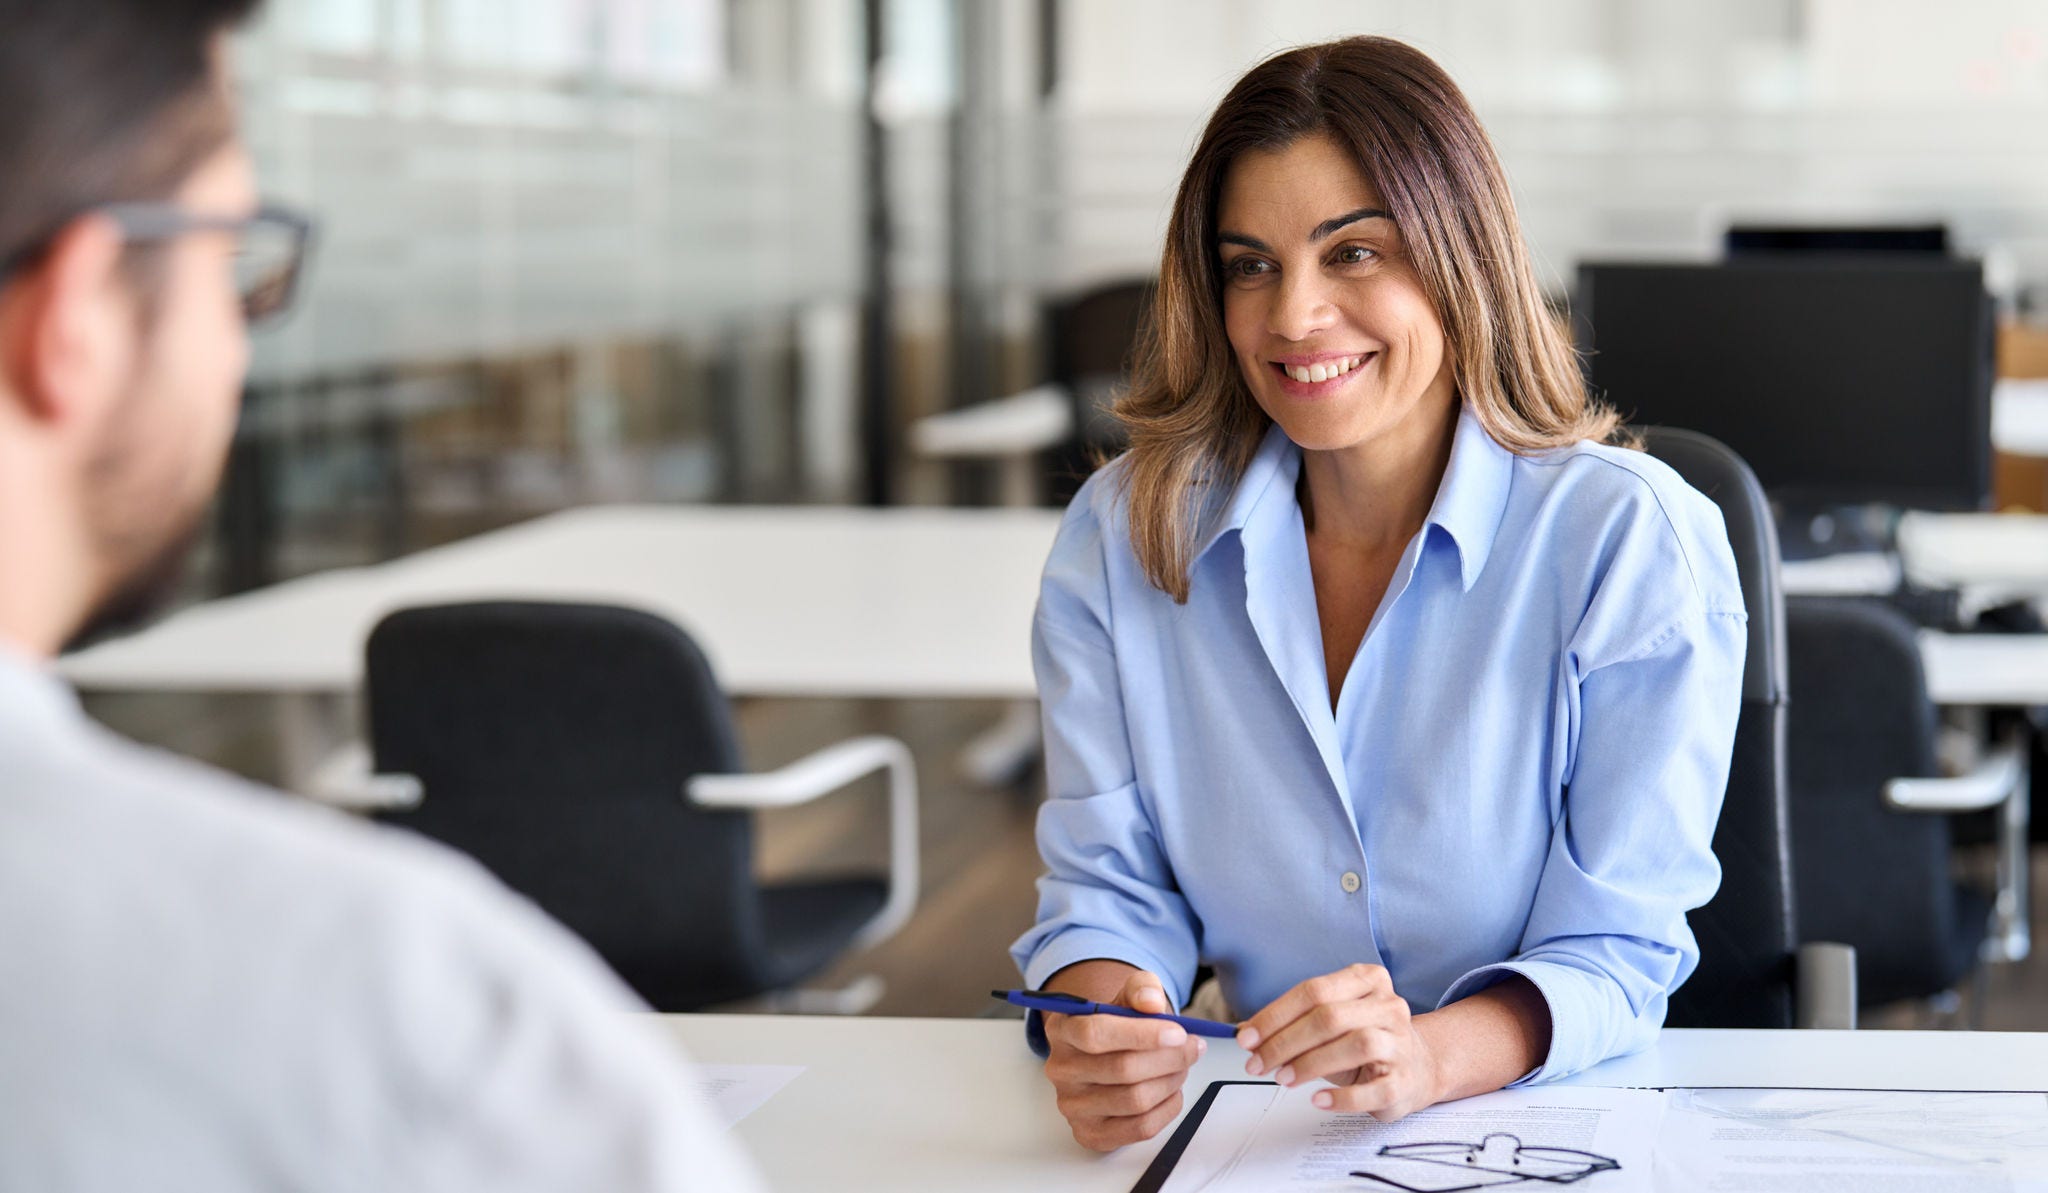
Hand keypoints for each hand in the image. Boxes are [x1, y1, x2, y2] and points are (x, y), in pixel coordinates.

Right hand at [1041, 965, 1206, 1150]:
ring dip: (1171, 1082)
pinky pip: (1141, 1128)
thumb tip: (1151, 1002)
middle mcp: (1061, 1069)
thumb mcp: (1128, 996)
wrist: (1106, 1056)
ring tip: (1182, 1066)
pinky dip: (1167, 1108)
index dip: (1142, 1035)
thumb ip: (1141, 988)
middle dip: (1169, 1059)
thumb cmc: (1119, 1025)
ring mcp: (1073, 1106)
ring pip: (1135, 1100)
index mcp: (1062, 1028)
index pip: (1095, 1033)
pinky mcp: (1090, 1133)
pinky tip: (1172, 1090)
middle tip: (1193, 1048)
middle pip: (1122, 1069)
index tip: (1179, 1033)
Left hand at [1235, 963, 1442, 1120]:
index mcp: (1368, 980)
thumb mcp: (1330, 1024)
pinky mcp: (1405, 1081)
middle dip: (1284, 1041)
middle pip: (1329, 1016)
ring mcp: (1400, 1043)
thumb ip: (1293, 1023)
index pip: (1313, 990)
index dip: (1275, 1014)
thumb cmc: (1364, 1041)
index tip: (1247, 1037)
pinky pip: (1373, 1089)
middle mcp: (1388, 1006)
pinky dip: (1341, 1097)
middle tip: (1257, 1063)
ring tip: (1283, 1078)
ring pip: (1355, 1044)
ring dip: (1310, 1063)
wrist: (1419, 1067)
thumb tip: (1246, 1032)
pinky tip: (1317, 1099)